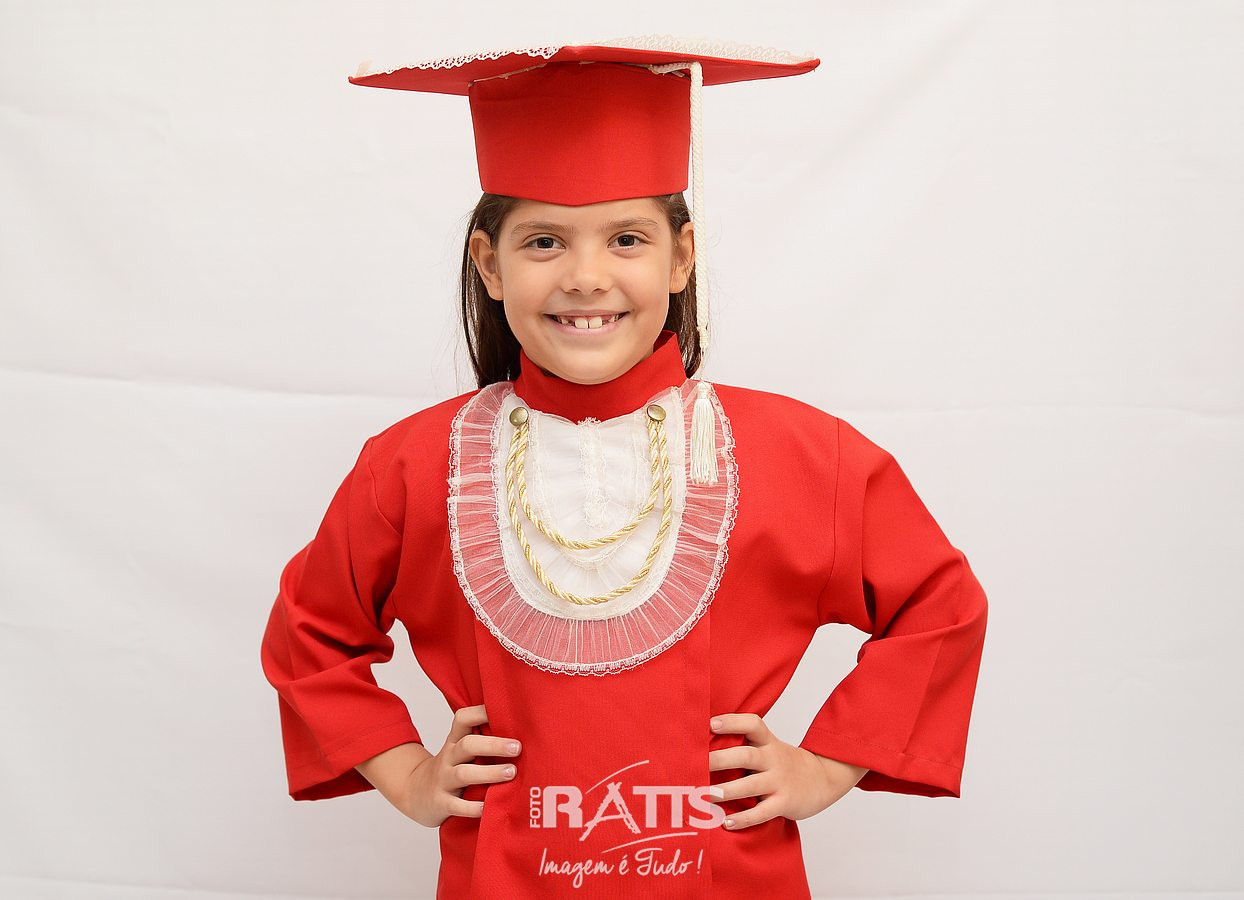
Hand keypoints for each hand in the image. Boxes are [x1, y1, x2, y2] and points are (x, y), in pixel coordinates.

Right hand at [400, 703, 520, 827]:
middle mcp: (448, 757)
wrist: (415, 793)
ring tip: (511, 773)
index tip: (506, 711)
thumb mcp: (460, 751)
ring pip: (464, 773)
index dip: (481, 712)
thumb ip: (482, 741)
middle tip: (517, 747)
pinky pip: (457, 806)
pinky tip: (489, 807)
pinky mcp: (441, 803)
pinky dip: (474, 807)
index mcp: (455, 741)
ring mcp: (443, 780)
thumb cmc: (450, 769)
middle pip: (467, 745)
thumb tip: (524, 733)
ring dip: (489, 773)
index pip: (463, 719)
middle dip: (493, 745)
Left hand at [708, 713, 867, 829]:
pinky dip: (744, 819)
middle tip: (695, 765)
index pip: (752, 724)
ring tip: (704, 797)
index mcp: (768, 742)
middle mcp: (773, 759)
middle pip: (746, 756)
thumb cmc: (784, 763)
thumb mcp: (769, 747)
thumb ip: (745, 745)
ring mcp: (780, 781)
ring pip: (750, 785)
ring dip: (725, 792)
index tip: (710, 723)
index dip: (732, 722)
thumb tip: (702, 746)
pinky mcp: (784, 803)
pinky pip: (762, 812)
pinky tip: (727, 823)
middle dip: (719, 760)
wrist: (823, 778)